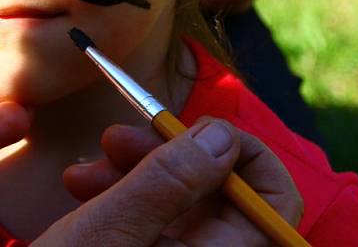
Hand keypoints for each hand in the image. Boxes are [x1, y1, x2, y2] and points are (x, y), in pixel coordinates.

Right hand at [37, 119, 301, 245]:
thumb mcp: (114, 229)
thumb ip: (170, 180)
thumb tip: (222, 135)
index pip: (275, 199)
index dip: (245, 153)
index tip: (195, 127)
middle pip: (220, 193)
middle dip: (168, 155)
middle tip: (115, 138)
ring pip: (181, 201)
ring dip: (134, 171)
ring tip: (85, 169)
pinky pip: (154, 220)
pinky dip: (122, 196)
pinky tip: (82, 186)